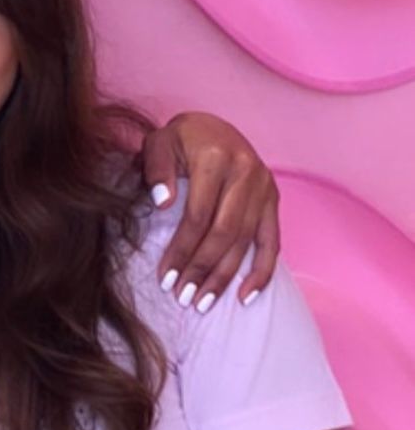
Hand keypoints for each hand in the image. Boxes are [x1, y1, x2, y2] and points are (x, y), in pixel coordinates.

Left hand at [142, 112, 278, 308]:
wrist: (212, 126)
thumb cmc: (180, 140)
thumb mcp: (159, 143)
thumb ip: (157, 169)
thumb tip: (163, 203)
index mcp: (217, 158)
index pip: (198, 215)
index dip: (182, 250)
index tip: (164, 278)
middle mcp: (247, 172)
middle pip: (224, 233)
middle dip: (202, 269)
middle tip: (183, 298)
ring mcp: (264, 187)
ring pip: (247, 241)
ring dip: (226, 276)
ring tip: (204, 303)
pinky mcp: (274, 200)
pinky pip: (272, 241)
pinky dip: (262, 271)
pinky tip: (246, 296)